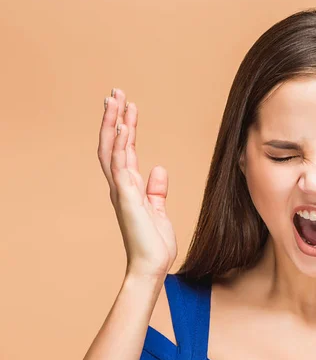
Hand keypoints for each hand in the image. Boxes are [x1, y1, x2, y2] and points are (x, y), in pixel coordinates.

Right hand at [97, 88, 176, 278]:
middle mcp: (121, 186)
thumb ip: (156, 189)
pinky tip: (125, 128)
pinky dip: (122, 146)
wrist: (152, 266)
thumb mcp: (158, 209)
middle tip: (115, 93)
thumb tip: (159, 168)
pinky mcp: (127, 199)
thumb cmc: (154, 242)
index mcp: (128, 187)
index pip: (123, 150)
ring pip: (113, 150)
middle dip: (113, 118)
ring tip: (118, 100)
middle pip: (112, 144)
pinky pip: (121, 167)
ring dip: (115, 124)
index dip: (124, 127)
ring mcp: (122, 191)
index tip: (127, 106)